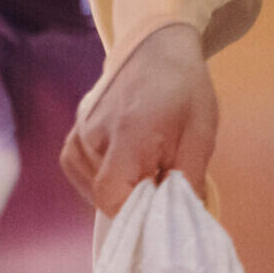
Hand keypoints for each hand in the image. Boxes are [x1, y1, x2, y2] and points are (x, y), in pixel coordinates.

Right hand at [62, 22, 214, 216]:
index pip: (112, 196)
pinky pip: (80, 173)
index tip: (160, 212)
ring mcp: (79, 133)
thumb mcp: (200, 135)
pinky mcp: (73, 133)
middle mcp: (94, 134)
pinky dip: (100, 179)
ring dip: (120, 190)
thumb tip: (182, 225)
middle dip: (136, 202)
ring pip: (91, 188)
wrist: (155, 48)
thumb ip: (188, 182)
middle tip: (163, 185)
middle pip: (103, 196)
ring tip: (146, 170)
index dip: (135, 216)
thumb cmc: (183, 90)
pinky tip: (124, 169)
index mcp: (128, 135)